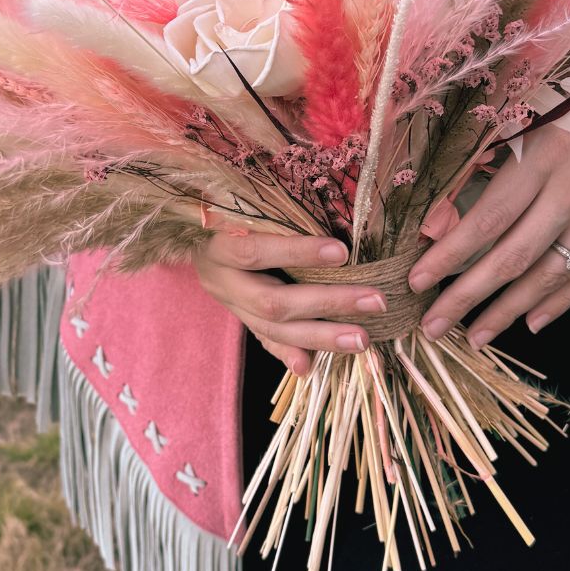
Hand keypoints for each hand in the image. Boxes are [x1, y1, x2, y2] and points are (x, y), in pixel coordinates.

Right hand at [193, 225, 386, 375]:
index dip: (297, 253)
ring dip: (322, 337)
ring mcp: (229, 303)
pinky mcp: (239, 318)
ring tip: (362, 339)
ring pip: (272, 329)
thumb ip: (280, 214)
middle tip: (374, 301)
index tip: (343, 252)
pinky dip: (289, 354)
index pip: (256, 251)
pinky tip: (311, 367)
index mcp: (218, 243)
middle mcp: (221, 279)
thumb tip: (336, 223)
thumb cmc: (231, 206)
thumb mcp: (246, 203)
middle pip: (272, 302)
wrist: (194, 231)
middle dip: (327, 303)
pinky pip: (264, 340)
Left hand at [408, 6, 569, 348]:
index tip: (417, 279)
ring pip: (550, 275)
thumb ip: (502, 150)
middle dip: (467, 296)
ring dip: (509, 310)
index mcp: (547, 153)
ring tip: (475, 334)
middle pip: (512, 257)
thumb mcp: (547, 102)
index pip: (488, 217)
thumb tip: (454, 200)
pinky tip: (534, 322)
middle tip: (433, 325)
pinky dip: (561, 301)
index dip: (449, 254)